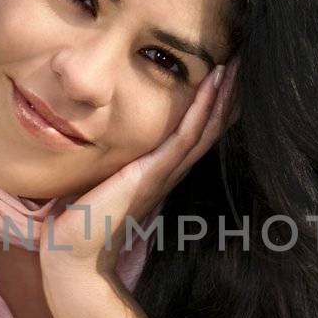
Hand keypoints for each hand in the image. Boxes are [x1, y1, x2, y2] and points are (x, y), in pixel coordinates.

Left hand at [41, 58, 238, 278]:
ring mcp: (162, 175)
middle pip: (208, 127)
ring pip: (203, 129)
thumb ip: (112, 161)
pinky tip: (211, 86)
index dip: (213, 103)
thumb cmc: (80, 221)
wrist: (71, 258)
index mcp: (160, 172)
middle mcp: (168, 172)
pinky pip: (184, 138)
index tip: (226, 71)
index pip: (196, 131)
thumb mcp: (101, 178)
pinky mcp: (150, 177)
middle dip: (227, 94)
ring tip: (236, 64)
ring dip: (221, 96)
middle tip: (246, 59)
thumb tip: (102, 133)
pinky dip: (200, 111)